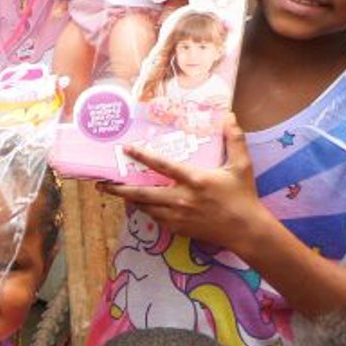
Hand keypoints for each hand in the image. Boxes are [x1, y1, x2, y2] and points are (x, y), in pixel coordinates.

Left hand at [107, 117, 267, 253]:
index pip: (163, 165)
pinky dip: (145, 209)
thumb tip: (230, 115)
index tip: (126, 149)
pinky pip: (154, 217)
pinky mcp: (176, 228)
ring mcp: (176, 215)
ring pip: (144, 207)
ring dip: (129, 199)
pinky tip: (139, 203)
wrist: (244, 229)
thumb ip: (235, 139)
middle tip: (101, 184)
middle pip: (141, 193)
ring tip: (114, 191)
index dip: (143, 156)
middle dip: (119, 189)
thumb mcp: (242, 165)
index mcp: (195, 180)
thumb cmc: (243, 195)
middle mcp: (181, 198)